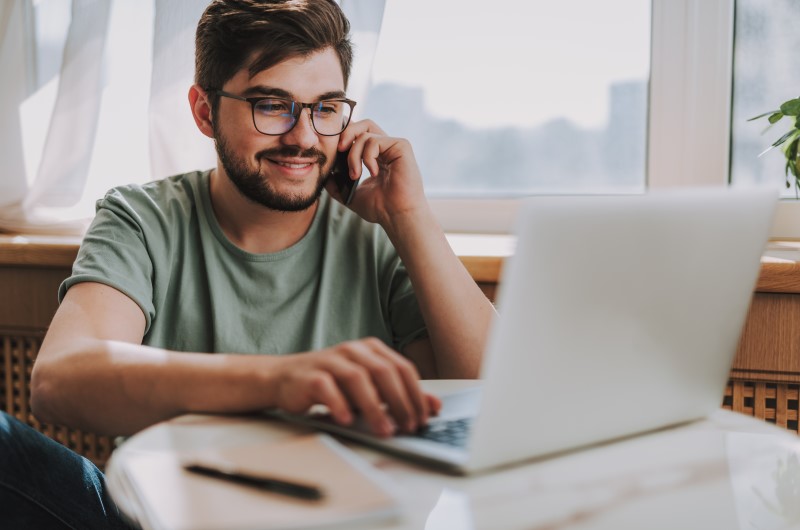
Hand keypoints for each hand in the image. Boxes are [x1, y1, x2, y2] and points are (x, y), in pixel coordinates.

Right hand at [269, 338, 440, 436]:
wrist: (285, 378)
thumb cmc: (332, 384)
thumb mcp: (370, 387)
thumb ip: (399, 394)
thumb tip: (434, 406)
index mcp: (372, 349)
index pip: (403, 368)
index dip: (416, 394)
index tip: (422, 419)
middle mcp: (353, 350)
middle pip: (384, 372)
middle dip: (400, 402)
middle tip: (408, 427)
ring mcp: (331, 360)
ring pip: (358, 379)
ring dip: (374, 408)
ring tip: (384, 431)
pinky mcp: (311, 375)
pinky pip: (327, 388)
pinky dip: (339, 404)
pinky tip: (347, 421)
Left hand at [326, 120, 428, 230]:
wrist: (397, 216)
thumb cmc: (380, 208)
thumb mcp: (351, 194)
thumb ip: (337, 184)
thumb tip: (323, 174)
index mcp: (377, 157)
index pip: (360, 135)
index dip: (346, 136)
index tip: (334, 150)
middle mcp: (386, 149)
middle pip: (363, 125)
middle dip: (346, 133)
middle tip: (338, 150)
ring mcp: (394, 146)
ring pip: (364, 135)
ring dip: (354, 155)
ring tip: (355, 175)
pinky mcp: (401, 146)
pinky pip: (374, 141)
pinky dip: (367, 157)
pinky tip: (373, 173)